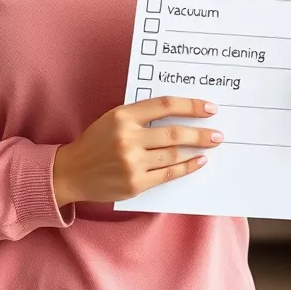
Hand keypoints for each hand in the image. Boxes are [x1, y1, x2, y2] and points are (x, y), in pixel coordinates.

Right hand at [52, 96, 221, 206]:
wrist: (73, 171)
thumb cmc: (96, 141)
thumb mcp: (113, 118)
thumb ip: (141, 115)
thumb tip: (178, 113)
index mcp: (123, 116)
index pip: (165, 106)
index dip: (190, 106)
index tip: (209, 108)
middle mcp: (128, 138)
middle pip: (175, 133)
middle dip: (201, 133)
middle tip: (217, 133)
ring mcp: (132, 162)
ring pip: (174, 154)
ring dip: (197, 150)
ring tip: (210, 146)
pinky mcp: (136, 183)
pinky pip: (169, 174)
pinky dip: (187, 167)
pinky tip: (198, 162)